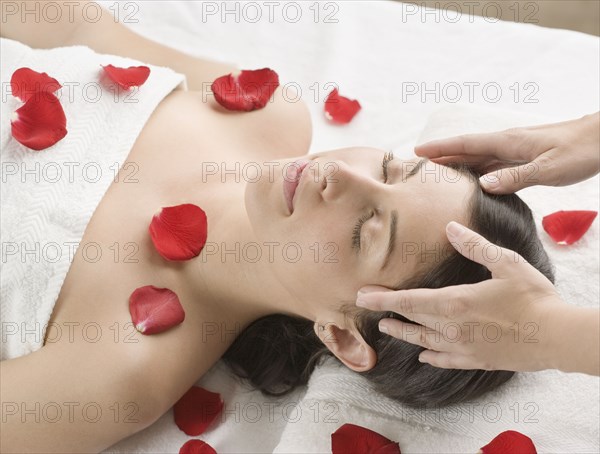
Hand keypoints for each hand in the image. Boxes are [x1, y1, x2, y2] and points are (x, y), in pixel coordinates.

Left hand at [355, 221, 566, 371]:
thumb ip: (474, 246)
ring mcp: (463, 347)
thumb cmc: (533, 297)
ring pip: (424, 341)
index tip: (362, 295)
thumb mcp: (505, 263)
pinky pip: (446, 360)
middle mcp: (453, 328)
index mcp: (456, 302)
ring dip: (403, 333)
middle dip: (388, 312)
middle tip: (368, 306)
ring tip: (388, 328)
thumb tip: (449, 227)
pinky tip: (424, 355)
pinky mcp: (477, 360)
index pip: (409, 300)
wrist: (558, 337)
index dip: (383, 298)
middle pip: (412, 320)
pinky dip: (432, 356)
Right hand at [414, 112, 599, 193]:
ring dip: (456, 163)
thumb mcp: (549, 168)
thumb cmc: (580, 151)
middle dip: (441, 155)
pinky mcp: (523, 158)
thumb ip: (515, 177)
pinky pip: (492, 164)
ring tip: (435, 173)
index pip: (466, 144)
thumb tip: (482, 185)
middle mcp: (507, 144)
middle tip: (416, 164)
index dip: (441, 148)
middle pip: (466, 150)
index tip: (417, 152)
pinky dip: (476, 170)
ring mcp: (514, 150)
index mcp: (508, 143)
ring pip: (478, 157)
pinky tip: (471, 179)